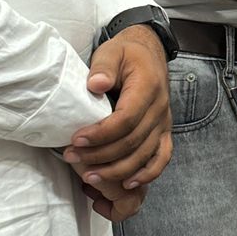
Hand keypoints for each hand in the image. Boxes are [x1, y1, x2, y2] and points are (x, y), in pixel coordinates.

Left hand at [62, 24, 172, 213]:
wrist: (149, 54)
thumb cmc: (126, 54)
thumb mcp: (111, 51)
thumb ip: (103, 66)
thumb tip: (95, 85)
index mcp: (148, 88)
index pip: (126, 119)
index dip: (101, 134)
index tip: (76, 139)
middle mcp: (160, 109)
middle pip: (132, 142)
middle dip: (100, 155)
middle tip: (72, 157)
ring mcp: (164, 124)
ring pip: (144, 156)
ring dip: (116, 171)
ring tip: (89, 176)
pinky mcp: (164, 133)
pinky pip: (161, 159)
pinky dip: (146, 175)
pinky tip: (127, 184)